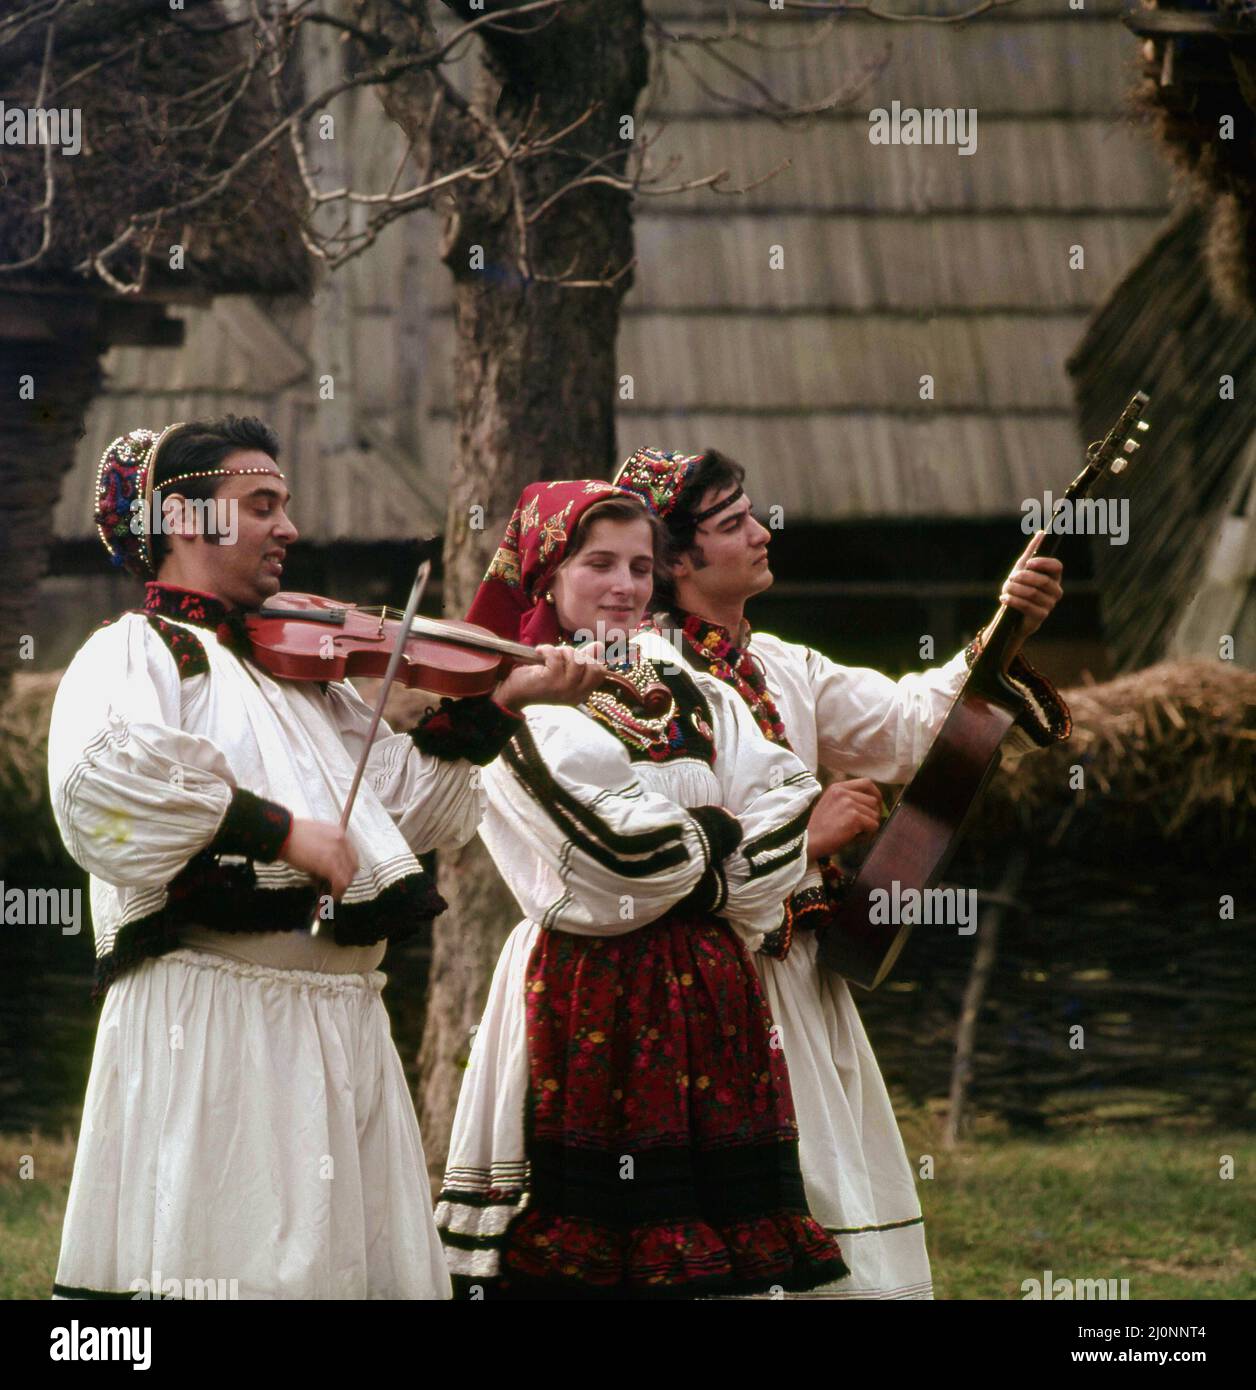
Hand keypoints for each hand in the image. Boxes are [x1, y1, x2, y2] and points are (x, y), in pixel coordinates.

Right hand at [279, 818, 358, 899]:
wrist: (282, 834)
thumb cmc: (292, 836)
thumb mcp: (316, 837)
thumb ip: (326, 849)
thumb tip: (326, 870)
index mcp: (340, 833)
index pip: (352, 856)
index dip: (347, 870)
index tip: (340, 878)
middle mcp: (342, 842)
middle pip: (352, 867)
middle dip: (345, 880)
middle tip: (335, 890)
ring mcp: (337, 852)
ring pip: (348, 877)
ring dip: (340, 889)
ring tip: (331, 897)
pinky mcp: (329, 864)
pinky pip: (339, 883)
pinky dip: (336, 893)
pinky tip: (328, 898)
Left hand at [494, 643, 606, 711]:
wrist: (514, 693)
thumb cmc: (539, 681)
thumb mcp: (564, 671)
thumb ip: (582, 659)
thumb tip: (599, 646)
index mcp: (581, 693)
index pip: (600, 674)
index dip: (590, 660)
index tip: (573, 658)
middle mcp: (576, 694)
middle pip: (594, 668)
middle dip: (578, 655)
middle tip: (562, 656)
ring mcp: (564, 688)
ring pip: (576, 660)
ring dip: (562, 651)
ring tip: (550, 654)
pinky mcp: (551, 680)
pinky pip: (556, 656)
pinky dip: (547, 649)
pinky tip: (538, 652)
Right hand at [806, 780, 883, 861]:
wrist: (809, 841)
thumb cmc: (820, 829)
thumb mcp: (831, 805)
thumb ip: (848, 800)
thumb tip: (875, 803)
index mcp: (837, 788)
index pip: (866, 783)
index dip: (876, 793)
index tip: (877, 805)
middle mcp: (843, 792)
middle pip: (873, 800)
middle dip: (873, 814)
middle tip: (864, 827)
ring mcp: (849, 803)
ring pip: (875, 814)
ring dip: (869, 826)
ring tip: (854, 834)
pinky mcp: (854, 817)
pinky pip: (874, 825)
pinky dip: (868, 835)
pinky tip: (854, 838)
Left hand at [983, 536, 1064, 651]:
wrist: (1012, 614)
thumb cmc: (1019, 589)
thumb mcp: (1022, 569)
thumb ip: (1032, 552)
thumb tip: (1041, 533)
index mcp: (1054, 577)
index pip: (1056, 566)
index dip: (1043, 563)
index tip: (1028, 563)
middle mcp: (1056, 591)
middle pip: (1042, 580)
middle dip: (1023, 577)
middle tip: (1011, 578)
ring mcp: (1050, 605)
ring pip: (1032, 593)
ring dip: (1015, 589)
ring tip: (1005, 588)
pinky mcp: (1041, 616)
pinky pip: (1027, 606)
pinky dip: (1013, 600)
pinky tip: (1003, 598)